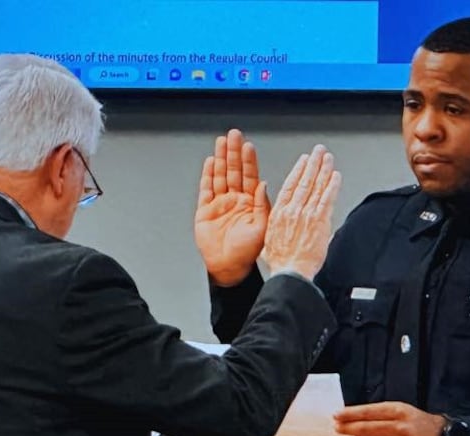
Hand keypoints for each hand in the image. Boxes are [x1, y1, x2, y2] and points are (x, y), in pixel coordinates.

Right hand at [194, 129, 269, 285]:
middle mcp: (236, 200)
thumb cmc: (248, 252)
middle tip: (234, 134)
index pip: (250, 176)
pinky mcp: (205, 211)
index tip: (248, 146)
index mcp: (251, 203)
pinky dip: (207, 175)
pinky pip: (206, 189)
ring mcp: (220, 204)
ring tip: (221, 141)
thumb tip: (264, 183)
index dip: (248, 160)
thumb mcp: (263, 227)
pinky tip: (209, 162)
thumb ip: (263, 204)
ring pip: (220, 175)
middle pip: (233, 170)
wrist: (229, 267)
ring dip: (220, 158)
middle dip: (233, 152)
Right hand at [262, 144, 340, 280]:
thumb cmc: (281, 262)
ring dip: (324, 169)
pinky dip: (332, 185)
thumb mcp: (267, 239)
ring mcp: (307, 214)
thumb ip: (273, 224)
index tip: (304, 161)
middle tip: (319, 151)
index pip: (289, 185)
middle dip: (313, 163)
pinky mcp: (320, 221)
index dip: (298, 170)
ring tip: (328, 158)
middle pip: (304, 181)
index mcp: (279, 213)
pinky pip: (327, 198)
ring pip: (316, 186)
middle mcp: (292, 210)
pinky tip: (336, 176)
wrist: (291, 272)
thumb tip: (278, 217)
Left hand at [334, 402, 444, 435]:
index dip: (350, 413)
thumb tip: (356, 420)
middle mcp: (400, 426)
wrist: (443, 435)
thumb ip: (381, 415)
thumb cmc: (417, 422)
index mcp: (398, 410)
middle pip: (368, 428)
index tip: (337, 414)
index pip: (369, 411)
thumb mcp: (401, 411)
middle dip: (349, 427)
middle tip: (336, 427)